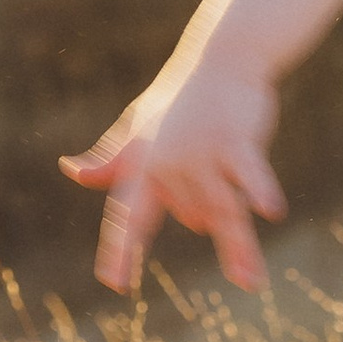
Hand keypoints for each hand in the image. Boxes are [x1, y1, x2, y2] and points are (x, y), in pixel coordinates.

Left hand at [59, 61, 285, 291]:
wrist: (220, 58)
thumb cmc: (180, 96)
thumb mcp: (139, 126)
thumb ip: (112, 157)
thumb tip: (72, 172)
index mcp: (143, 164)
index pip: (128, 215)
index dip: (121, 249)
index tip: (114, 283)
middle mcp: (169, 163)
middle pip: (190, 216)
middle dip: (205, 220)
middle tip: (214, 187)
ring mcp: (203, 153)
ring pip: (219, 209)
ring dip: (238, 247)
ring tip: (252, 282)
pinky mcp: (236, 140)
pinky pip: (249, 173)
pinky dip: (260, 190)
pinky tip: (270, 210)